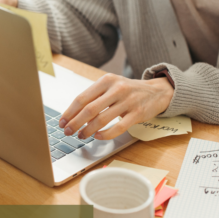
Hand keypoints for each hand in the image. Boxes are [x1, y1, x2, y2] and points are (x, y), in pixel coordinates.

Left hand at [59, 74, 173, 139]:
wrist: (156, 91)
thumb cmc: (129, 91)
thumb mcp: (111, 86)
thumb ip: (95, 98)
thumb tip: (74, 116)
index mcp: (106, 81)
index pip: (82, 98)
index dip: (70, 112)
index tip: (62, 122)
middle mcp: (117, 89)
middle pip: (89, 109)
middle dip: (75, 123)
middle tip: (68, 132)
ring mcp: (128, 101)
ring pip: (102, 119)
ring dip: (88, 130)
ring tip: (82, 136)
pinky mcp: (137, 113)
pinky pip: (118, 127)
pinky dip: (105, 134)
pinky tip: (98, 136)